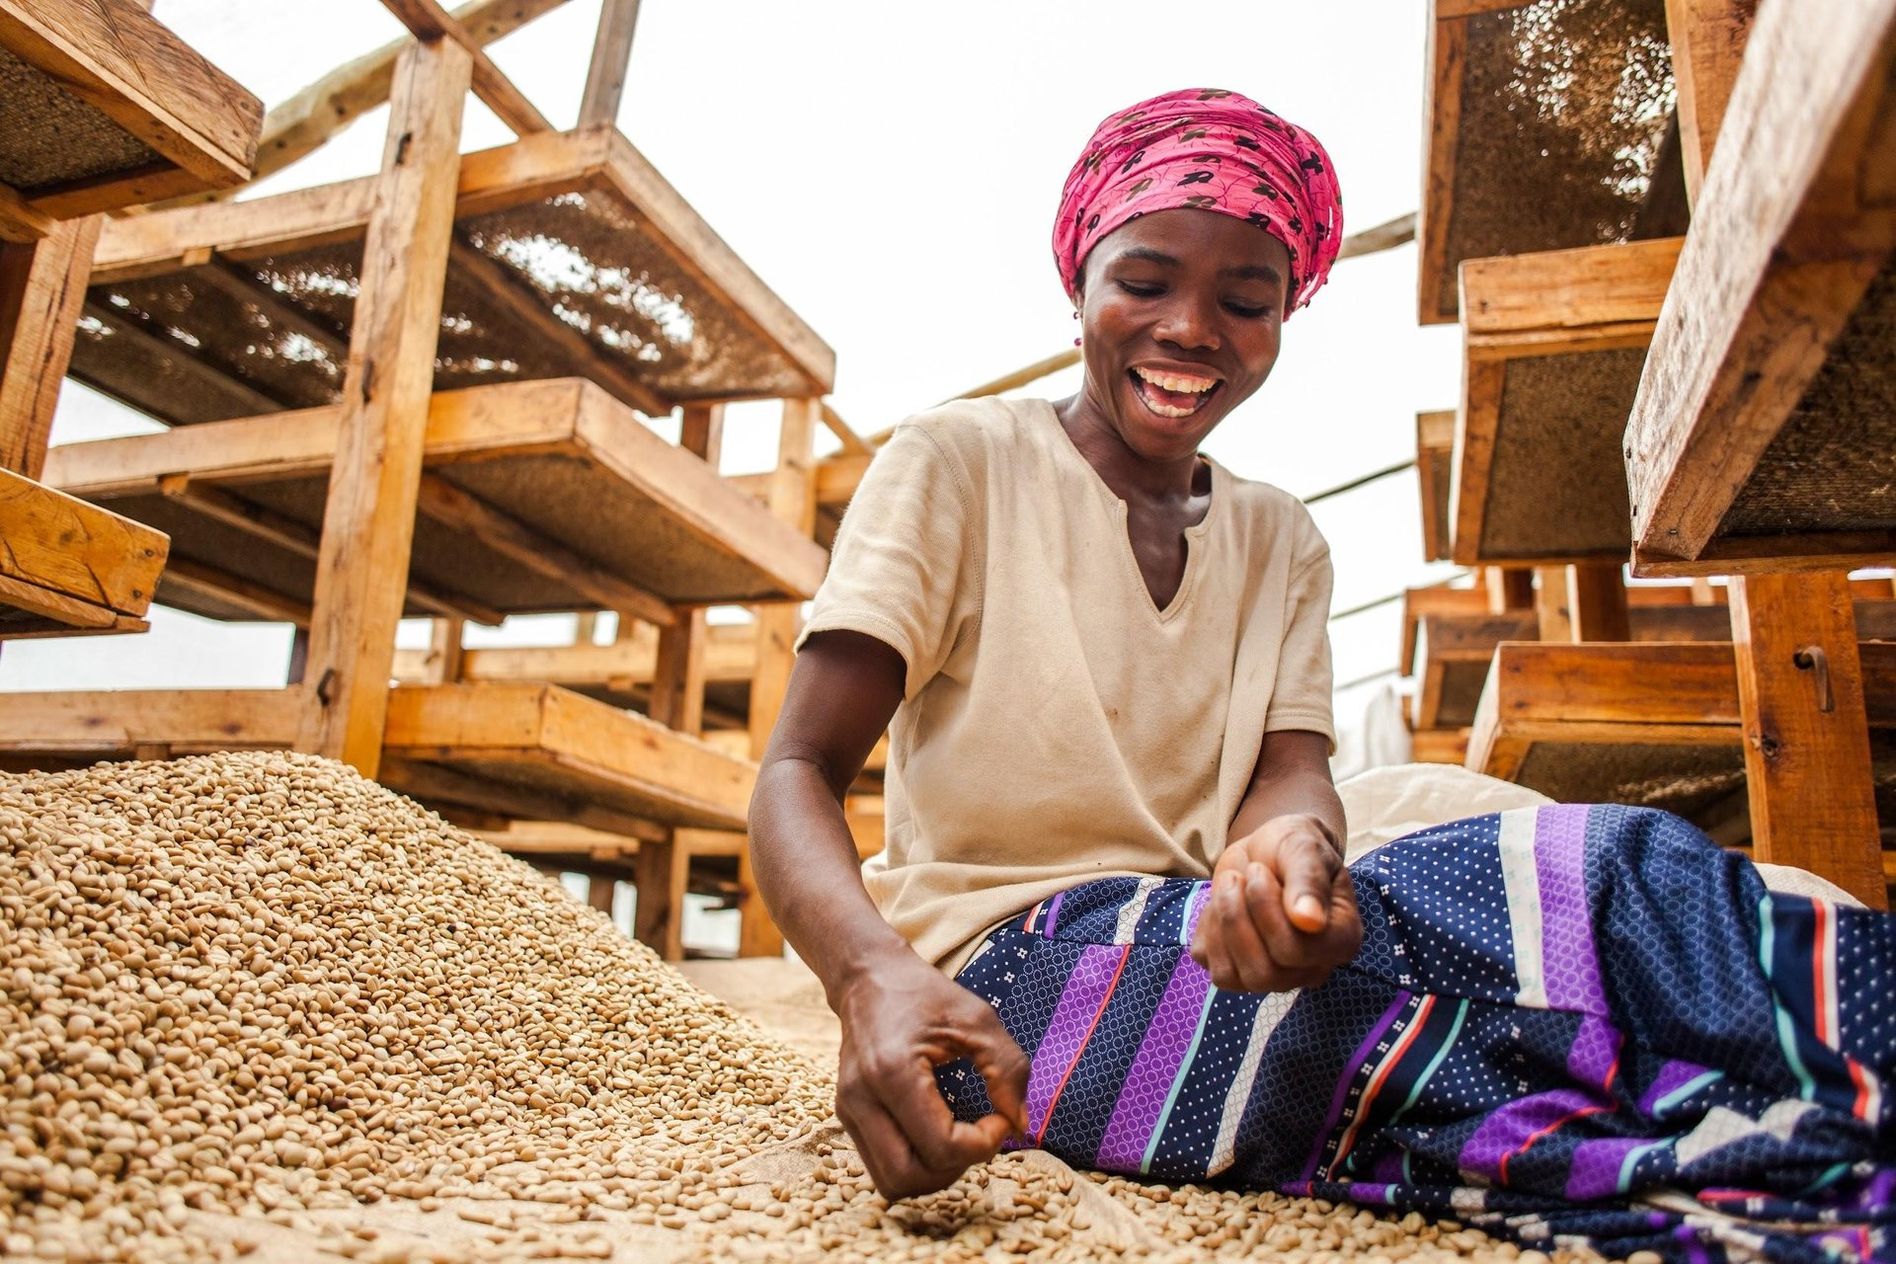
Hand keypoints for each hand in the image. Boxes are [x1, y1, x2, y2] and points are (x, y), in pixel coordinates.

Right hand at [830, 948, 1029, 1199]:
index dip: (984, 1143)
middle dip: (956, 1168)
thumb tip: (1019, 1126)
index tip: (999, 1116)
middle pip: (909, 1177)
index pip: (942, 1146)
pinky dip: (916, 1165)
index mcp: (892, 1071)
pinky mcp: (847, 1117)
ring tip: (959, 1140)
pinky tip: (937, 1135)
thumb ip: (1008, 1070)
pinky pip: (882, 1167)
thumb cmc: (925, 995)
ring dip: (934, 1174)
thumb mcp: (978, 1019)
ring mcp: (848, 1111)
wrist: (869, 977)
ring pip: (891, 1183)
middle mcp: (861, 1097)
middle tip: (979, 1135)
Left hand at [1189, 813, 1360, 992]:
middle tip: (1238, 877)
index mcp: (1340, 941)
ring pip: (1232, 976)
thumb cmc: (1293, 847)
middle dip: (1238, 916)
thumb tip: (1310, 921)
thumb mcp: (1303, 848)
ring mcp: (1274, 976)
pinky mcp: (1237, 971)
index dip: (1265, 910)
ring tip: (1229, 886)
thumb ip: (1309, 881)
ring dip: (1221, 922)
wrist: (1266, 852)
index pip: (1295, 951)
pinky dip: (1207, 929)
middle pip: (1263, 972)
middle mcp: (1310, 969)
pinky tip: (1221, 907)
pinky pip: (1210, 963)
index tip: (1260, 872)